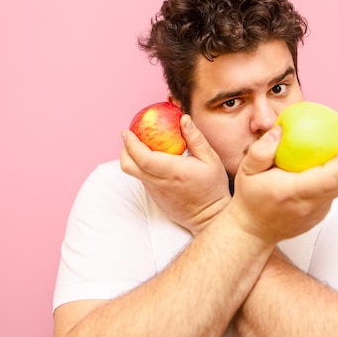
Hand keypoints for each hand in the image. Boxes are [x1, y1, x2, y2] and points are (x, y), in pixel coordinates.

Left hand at [120, 114, 230, 234]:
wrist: (210, 217)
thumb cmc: (213, 187)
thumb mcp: (211, 160)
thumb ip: (196, 138)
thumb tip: (183, 118)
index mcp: (174, 172)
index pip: (144, 158)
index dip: (131, 144)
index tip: (127, 131)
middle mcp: (161, 183)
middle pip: (129, 167)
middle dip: (124, 150)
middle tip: (129, 137)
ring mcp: (156, 192)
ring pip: (133, 173)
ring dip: (132, 158)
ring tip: (141, 145)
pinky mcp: (155, 197)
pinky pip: (142, 179)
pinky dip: (141, 167)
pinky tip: (152, 159)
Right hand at [230, 125, 337, 243]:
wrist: (252, 230)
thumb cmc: (249, 198)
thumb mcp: (246, 171)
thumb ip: (260, 150)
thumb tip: (279, 130)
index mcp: (291, 192)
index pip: (328, 178)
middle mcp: (307, 206)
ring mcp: (315, 214)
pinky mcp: (317, 218)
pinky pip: (332, 196)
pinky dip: (336, 181)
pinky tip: (329, 168)